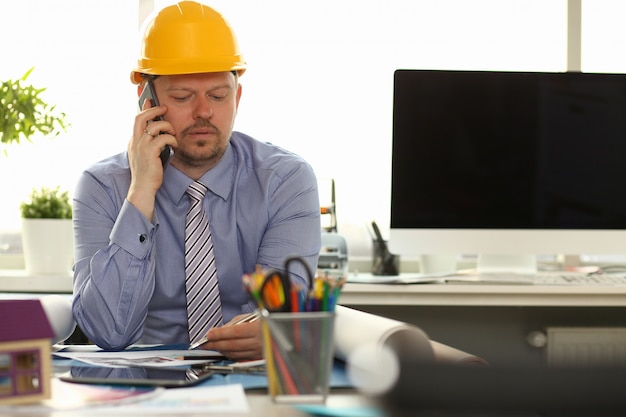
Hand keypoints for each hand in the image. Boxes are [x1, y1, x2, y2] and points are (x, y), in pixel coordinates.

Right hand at [127, 103, 175, 219]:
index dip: (144, 108)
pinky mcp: (150, 153)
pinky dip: (172, 139)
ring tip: (173, 133)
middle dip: (154, 109)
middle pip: (141, 117)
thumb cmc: (148, 173)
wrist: (143, 187)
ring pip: (154, 126)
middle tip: (164, 108)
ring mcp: (141, 146)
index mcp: (134, 141)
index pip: (137, 119)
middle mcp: (135, 141)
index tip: (150, 100)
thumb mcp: (146, 155)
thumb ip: (150, 143)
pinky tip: (175, 145)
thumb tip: (160, 133)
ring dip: (167, 126)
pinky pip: (163, 138)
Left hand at [199, 314, 262, 359]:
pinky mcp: (258, 357)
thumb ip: (237, 322)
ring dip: (221, 350)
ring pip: (235, 353)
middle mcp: (259, 341)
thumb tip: (221, 329)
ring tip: (210, 346)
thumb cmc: (268, 319)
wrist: (284, 329)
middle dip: (216, 344)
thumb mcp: (253, 315)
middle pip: (233, 345)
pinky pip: (241, 357)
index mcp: (258, 328)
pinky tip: (222, 351)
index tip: (209, 334)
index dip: (220, 334)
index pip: (235, 332)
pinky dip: (230, 354)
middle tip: (204, 343)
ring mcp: (259, 351)